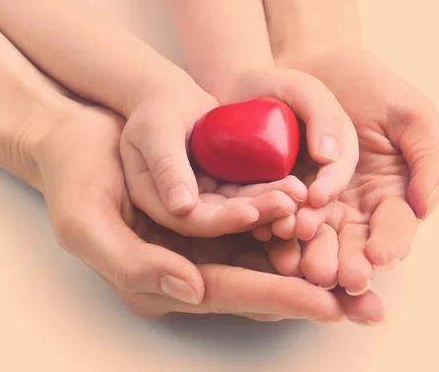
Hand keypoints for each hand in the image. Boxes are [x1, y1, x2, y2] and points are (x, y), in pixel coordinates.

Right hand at [35, 95, 382, 323]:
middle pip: (257, 285)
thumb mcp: (85, 224)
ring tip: (353, 258)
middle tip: (363, 299)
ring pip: (265, 253)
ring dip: (306, 254)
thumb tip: (194, 291)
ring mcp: (203, 241)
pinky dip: (288, 220)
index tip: (327, 304)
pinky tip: (323, 216)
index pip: (227, 295)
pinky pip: (258, 221)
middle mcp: (186, 269)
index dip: (277, 299)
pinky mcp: (214, 212)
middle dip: (309, 291)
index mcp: (157, 283)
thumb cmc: (74, 178)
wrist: (79, 134)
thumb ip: (132, 265)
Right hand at [120, 78, 307, 238]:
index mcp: (152, 198)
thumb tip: (181, 207)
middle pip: (219, 219)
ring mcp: (201, 197)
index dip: (221, 220)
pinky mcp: (220, 187)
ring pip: (237, 207)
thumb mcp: (156, 131)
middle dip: (255, 213)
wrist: (170, 95)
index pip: (189, 220)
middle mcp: (178, 206)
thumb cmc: (157, 107)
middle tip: (288, 204)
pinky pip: (246, 194)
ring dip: (267, 203)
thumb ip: (165, 166)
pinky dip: (268, 190)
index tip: (251, 212)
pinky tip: (293, 185)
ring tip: (297, 192)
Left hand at [277, 47, 438, 293]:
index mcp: (394, 192)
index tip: (379, 255)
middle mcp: (358, 207)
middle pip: (354, 243)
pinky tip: (274, 238)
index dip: (389, 242)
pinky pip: (284, 219)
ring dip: (311, 253)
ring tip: (303, 264)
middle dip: (345, 261)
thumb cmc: (370, 85)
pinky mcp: (287, 196)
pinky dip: (280, 231)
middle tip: (334, 275)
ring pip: (319, 238)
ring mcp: (321, 205)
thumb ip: (430, 159)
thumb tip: (427, 207)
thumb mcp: (412, 114)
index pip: (395, 226)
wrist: (315, 61)